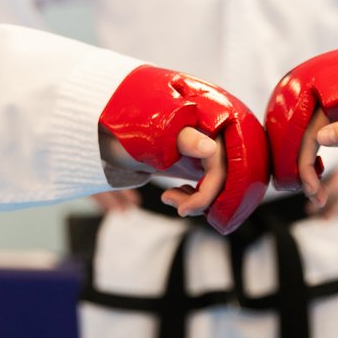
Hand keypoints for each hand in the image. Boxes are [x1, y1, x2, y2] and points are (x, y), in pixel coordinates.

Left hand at [98, 66, 268, 233]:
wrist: (114, 127)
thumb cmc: (134, 126)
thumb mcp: (157, 133)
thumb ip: (186, 139)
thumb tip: (210, 148)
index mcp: (208, 128)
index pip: (220, 171)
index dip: (205, 196)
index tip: (182, 211)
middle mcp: (213, 136)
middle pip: (223, 179)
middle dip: (202, 200)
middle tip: (174, 205)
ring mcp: (207, 147)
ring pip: (217, 183)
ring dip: (198, 198)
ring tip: (170, 198)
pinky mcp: (200, 157)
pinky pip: (209, 181)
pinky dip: (196, 194)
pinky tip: (175, 194)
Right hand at [266, 40, 337, 208]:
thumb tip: (320, 139)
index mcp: (328, 92)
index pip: (307, 135)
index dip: (305, 167)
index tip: (313, 192)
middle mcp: (320, 94)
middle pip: (299, 136)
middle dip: (304, 169)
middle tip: (317, 197)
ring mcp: (322, 101)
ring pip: (303, 136)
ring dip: (307, 164)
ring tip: (319, 191)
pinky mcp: (327, 109)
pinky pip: (311, 132)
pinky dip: (311, 154)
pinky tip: (318, 170)